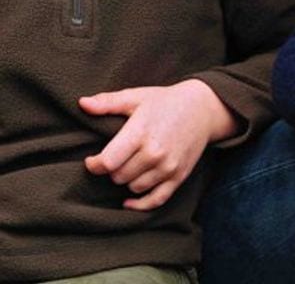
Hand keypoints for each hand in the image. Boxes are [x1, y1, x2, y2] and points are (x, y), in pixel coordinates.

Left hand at [81, 80, 238, 209]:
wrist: (204, 107)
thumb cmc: (166, 101)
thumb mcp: (137, 97)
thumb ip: (108, 102)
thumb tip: (82, 104)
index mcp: (141, 133)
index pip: (107, 162)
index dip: (95, 164)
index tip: (94, 159)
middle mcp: (155, 152)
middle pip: (118, 177)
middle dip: (114, 169)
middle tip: (119, 156)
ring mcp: (168, 166)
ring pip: (133, 188)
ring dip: (129, 180)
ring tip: (132, 164)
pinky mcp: (179, 176)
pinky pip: (155, 201)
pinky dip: (140, 204)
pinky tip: (130, 200)